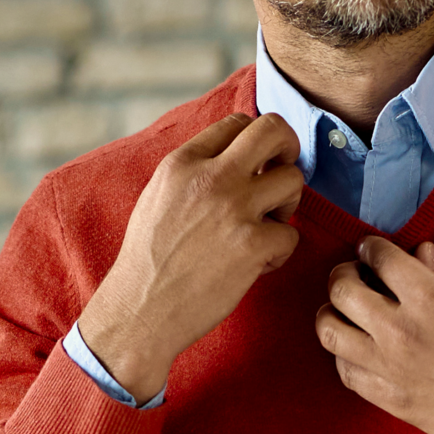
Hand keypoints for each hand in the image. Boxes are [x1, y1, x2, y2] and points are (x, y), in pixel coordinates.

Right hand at [77, 113, 304, 402]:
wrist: (140, 310)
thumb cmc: (148, 260)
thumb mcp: (157, 196)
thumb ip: (192, 171)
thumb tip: (232, 157)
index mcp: (183, 162)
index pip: (238, 123)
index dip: (255, 142)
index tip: (257, 164)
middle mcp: (211, 177)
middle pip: (274, 130)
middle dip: (288, 149)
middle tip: (281, 175)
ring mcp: (235, 209)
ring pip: (293, 180)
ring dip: (286, 205)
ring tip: (264, 228)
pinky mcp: (254, 244)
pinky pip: (291, 234)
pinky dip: (279, 251)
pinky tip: (255, 264)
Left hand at [314, 237, 433, 433]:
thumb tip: (418, 254)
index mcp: (429, 298)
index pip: (379, 257)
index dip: (371, 247)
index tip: (371, 250)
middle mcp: (400, 330)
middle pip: (341, 290)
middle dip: (343, 274)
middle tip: (354, 275)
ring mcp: (389, 367)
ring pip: (330, 331)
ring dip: (333, 313)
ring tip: (345, 311)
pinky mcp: (388, 399)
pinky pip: (345, 371)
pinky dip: (344, 354)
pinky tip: (356, 347)